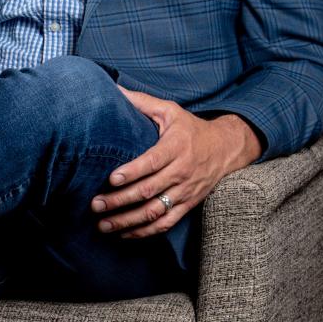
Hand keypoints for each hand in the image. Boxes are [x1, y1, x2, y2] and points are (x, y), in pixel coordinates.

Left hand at [90, 88, 260, 238]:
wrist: (225, 148)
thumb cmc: (190, 128)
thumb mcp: (170, 110)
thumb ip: (141, 102)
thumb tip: (112, 88)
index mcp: (177, 146)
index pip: (153, 162)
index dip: (133, 172)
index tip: (112, 179)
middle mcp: (182, 171)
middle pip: (149, 190)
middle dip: (121, 200)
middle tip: (96, 205)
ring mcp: (186, 191)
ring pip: (155, 211)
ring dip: (128, 220)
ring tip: (104, 224)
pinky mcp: (188, 205)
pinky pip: (166, 223)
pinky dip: (144, 231)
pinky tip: (123, 233)